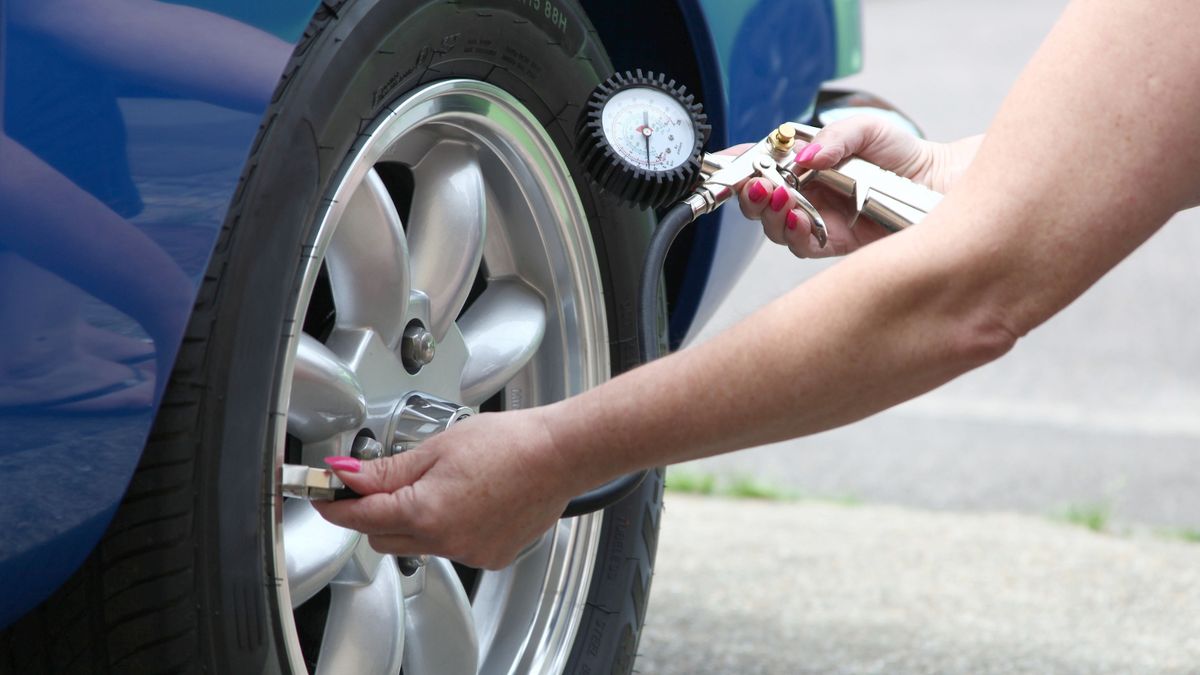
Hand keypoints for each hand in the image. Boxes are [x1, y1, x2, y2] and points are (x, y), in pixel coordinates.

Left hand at [312, 408, 582, 569]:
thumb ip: (388, 469)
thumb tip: (348, 474)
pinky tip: (469, 501)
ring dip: (415, 520)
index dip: (336, 506)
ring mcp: (469, 552)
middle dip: (375, 513)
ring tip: (443, 484)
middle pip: (383, 537)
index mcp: (425, 511)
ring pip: (418, 544)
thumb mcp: (438, 446)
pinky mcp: (490, 556)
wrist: (559, 455)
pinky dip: (449, 528)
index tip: (325, 497)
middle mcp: (445, 540)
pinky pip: (452, 547)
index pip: (360, 517)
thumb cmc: (510, 443)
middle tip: (381, 484)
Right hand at [735, 114, 980, 257]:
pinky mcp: (834, 245)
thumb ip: (836, 138)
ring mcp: (816, 221)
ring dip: (770, 214)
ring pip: (774, 227)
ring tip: (780, 198)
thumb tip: (803, 158)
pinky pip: (803, 245)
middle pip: (758, 202)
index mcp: (802, 164)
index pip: (759, 164)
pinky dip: (795, 233)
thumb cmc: (903, 154)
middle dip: (749, 194)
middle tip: (757, 184)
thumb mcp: (869, 130)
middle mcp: (804, 194)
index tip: (719, 164)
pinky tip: (800, 219)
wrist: (940, 185)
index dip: (734, 166)